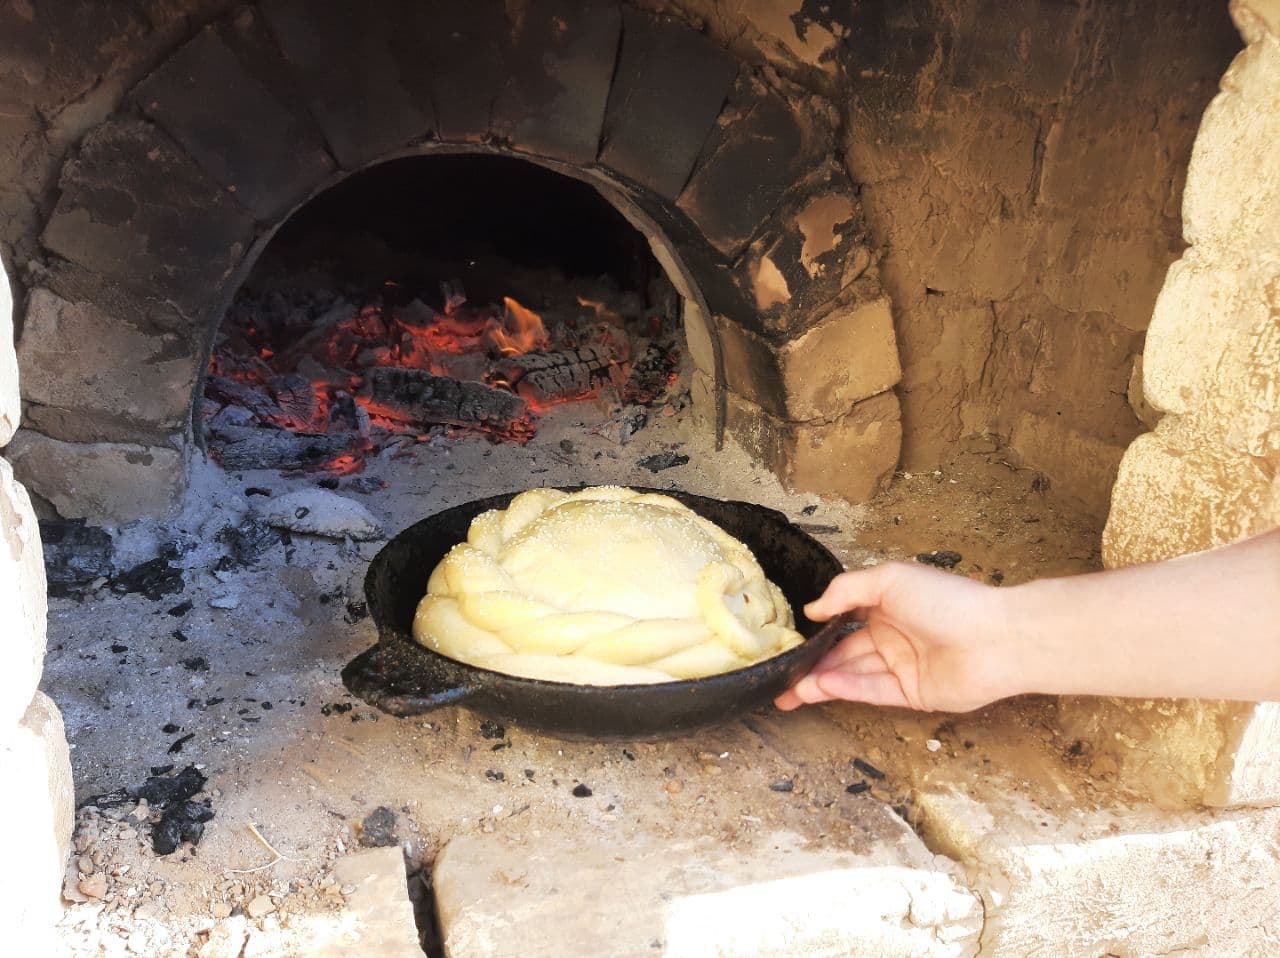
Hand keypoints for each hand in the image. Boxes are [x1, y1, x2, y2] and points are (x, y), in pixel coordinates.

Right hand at [775, 562, 1018, 712]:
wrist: (997, 638)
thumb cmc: (947, 599)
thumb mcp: (889, 578)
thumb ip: (846, 590)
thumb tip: (812, 609)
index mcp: (887, 604)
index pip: (843, 619)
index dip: (816, 630)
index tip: (788, 640)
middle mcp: (891, 635)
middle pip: (842, 652)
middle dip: (810, 664)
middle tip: (778, 677)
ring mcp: (901, 666)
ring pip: (852, 674)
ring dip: (821, 681)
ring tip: (789, 691)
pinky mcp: (911, 694)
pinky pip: (871, 691)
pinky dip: (845, 689)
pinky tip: (821, 687)